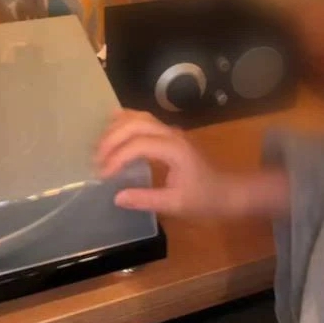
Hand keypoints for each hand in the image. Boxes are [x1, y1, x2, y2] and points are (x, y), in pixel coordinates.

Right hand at [95, 109, 227, 216]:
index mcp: (174, 149)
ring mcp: (171, 131)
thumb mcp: (176, 205)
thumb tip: (116, 196)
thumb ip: (146, 200)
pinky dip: (125, 121)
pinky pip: (144, 120)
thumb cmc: (204, 199)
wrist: (227, 191)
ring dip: (116, 128)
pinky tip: (112, 127)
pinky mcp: (169, 134)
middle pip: (136, 124)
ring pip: (139, 117)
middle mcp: (171, 134)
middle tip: (96, 159)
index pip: (138, 144)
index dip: (117, 157)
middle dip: (112, 139)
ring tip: (100, 147)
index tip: (103, 175)